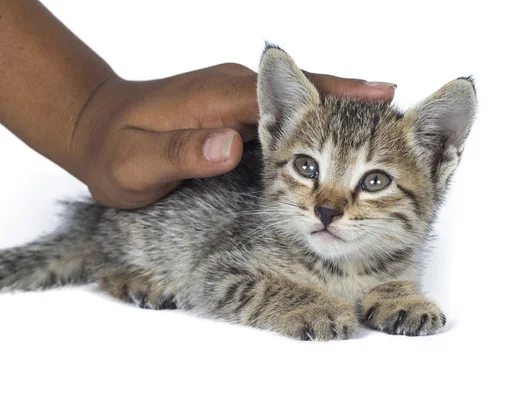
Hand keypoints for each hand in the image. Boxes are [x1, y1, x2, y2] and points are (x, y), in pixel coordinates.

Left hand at [70, 63, 395, 208]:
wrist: (91, 128)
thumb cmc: (112, 151)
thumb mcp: (139, 163)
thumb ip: (185, 152)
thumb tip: (232, 144)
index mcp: (221, 98)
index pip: (294, 92)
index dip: (341, 94)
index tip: (387, 95)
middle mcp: (235, 92)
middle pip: (307, 93)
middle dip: (353, 102)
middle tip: (402, 114)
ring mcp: (235, 101)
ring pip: (299, 105)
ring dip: (339, 113)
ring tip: (384, 125)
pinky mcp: (233, 114)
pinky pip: (284, 117)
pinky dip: (315, 124)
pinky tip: (334, 138)